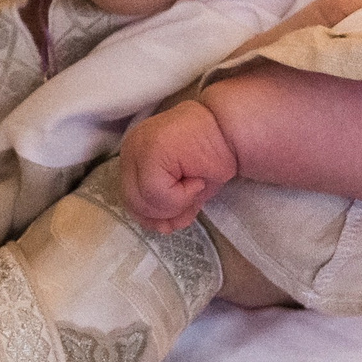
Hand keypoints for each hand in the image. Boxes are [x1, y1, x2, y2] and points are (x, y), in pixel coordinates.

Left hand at [118, 101, 237, 233]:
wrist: (231, 132)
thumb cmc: (211, 158)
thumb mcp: (185, 191)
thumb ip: (169, 207)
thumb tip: (162, 228)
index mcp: (133, 159)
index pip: (131, 201)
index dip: (155, 216)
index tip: (180, 214)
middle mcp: (130, 151)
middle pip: (133, 203)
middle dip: (165, 213)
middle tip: (191, 200)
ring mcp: (137, 148)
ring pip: (144, 201)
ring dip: (176, 204)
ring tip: (195, 185)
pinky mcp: (150, 151)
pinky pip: (156, 193)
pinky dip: (182, 196)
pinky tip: (197, 180)